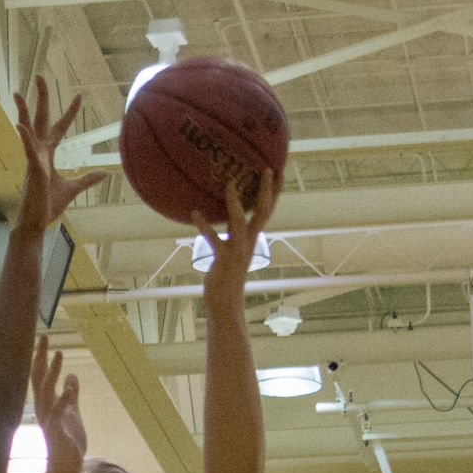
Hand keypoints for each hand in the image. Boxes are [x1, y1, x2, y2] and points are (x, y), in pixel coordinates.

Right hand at [13, 77, 105, 236]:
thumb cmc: (48, 206)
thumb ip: (86, 179)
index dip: (68, 113)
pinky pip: (27, 150)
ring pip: (28, 130)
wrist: (36, 223)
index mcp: (47, 156)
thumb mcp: (73, 189)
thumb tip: (103, 172)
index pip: (58, 128)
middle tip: (40, 77)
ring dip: (23, 111)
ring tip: (16, 93)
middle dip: (41, 99)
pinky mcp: (32, 170)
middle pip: (40, 120)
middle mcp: (38, 153)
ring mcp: (33, 160)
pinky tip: (19, 125)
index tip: (78, 97)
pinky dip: (24, 138)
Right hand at [30, 336, 82, 472]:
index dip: (41, 358)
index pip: (40, 377)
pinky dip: (63, 400)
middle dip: (40, 358)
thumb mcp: (72, 413)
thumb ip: (71, 395)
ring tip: (59, 354)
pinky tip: (69, 387)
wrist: (66, 468)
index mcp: (46, 404)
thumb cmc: (68, 442)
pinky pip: (58, 413)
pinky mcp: (56, 432)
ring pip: (46, 392)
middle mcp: (43, 409)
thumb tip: (72, 376)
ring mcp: (48, 420)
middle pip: (38, 379)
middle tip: (44, 337)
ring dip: (52, 373)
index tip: (43, 339)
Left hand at [191, 168, 276, 319]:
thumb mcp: (233, 249)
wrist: (226, 303)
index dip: (273, 192)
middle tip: (267, 169)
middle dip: (266, 190)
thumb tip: (229, 216)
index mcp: (253, 238)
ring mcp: (237, 249)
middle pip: (263, 212)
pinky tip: (195, 213)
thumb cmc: (227, 276)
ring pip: (240, 221)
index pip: (267, 211)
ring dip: (234, 202)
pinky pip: (213, 238)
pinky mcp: (223, 258)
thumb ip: (233, 233)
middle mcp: (249, 241)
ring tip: (229, 183)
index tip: (278, 172)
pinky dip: (204, 225)